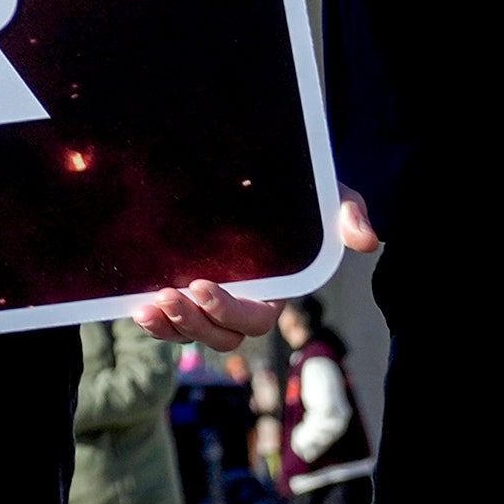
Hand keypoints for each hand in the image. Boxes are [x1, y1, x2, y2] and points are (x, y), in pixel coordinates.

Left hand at [132, 193, 377, 342]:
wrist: (267, 169)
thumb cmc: (303, 190)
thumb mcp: (330, 194)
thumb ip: (348, 211)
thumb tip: (366, 238)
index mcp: (276, 288)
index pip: (258, 318)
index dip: (230, 311)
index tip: (202, 286)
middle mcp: (244, 299)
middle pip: (223, 334)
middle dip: (195, 323)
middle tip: (171, 296)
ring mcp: (214, 295)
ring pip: (194, 332)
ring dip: (171, 327)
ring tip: (149, 307)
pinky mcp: (187, 285)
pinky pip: (172, 318)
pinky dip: (156, 320)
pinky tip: (137, 307)